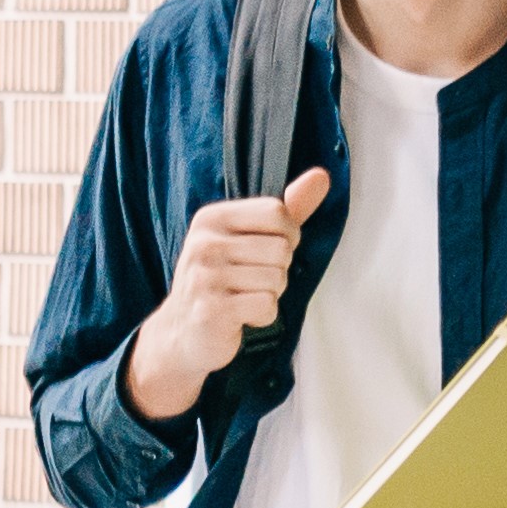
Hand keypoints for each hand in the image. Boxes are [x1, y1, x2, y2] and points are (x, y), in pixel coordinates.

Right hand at [129, 164, 329, 411]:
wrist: (184, 331)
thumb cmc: (225, 279)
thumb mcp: (251, 237)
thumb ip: (288, 208)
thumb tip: (322, 176)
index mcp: (212, 218)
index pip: (277, 212)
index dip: (288, 236)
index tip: (266, 251)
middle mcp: (204, 243)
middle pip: (281, 248)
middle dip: (278, 270)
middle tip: (249, 281)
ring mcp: (205, 276)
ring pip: (277, 279)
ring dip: (270, 294)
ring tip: (243, 297)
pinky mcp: (211, 310)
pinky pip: (267, 306)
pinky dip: (263, 316)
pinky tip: (241, 315)